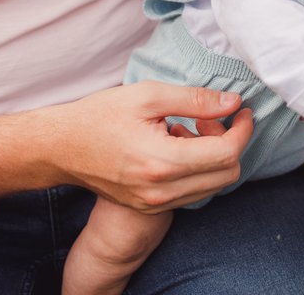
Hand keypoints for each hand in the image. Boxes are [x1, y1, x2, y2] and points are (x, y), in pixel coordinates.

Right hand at [52, 82, 254, 212]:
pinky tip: (179, 144)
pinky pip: (193, 192)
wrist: (60, 148)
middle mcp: (161, 191)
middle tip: (212, 116)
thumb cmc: (99, 116)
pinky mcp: (150, 207)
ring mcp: (155, 204)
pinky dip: (199, 169)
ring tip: (192, 128)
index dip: (243, 129)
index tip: (242, 110)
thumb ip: (195, 99)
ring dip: (215, 156)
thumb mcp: (148, 96)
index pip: (226, 153)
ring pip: (213, 186)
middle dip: (231, 142)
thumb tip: (233, 102)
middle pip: (227, 174)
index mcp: (162, 162)